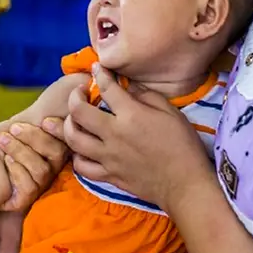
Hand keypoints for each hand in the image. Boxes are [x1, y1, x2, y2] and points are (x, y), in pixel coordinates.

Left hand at [0, 121, 69, 210]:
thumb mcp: (12, 127)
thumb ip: (29, 117)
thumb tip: (47, 96)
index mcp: (52, 147)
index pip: (67, 140)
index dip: (59, 130)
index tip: (44, 121)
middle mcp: (50, 167)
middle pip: (56, 153)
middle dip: (35, 137)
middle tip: (13, 127)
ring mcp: (39, 184)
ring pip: (41, 170)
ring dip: (20, 151)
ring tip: (2, 141)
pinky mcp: (24, 199)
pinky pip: (29, 187)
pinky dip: (17, 171)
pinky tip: (6, 160)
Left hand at [64, 65, 211, 209]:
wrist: (185, 184)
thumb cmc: (182, 145)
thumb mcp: (170, 112)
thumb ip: (146, 96)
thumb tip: (128, 87)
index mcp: (130, 115)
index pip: (106, 88)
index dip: (99, 74)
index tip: (96, 68)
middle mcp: (113, 134)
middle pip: (78, 112)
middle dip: (74, 97)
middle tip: (79, 93)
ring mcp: (108, 157)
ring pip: (73, 139)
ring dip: (68, 126)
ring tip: (74, 120)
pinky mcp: (108, 176)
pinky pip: (81, 167)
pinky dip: (77, 156)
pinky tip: (82, 149)